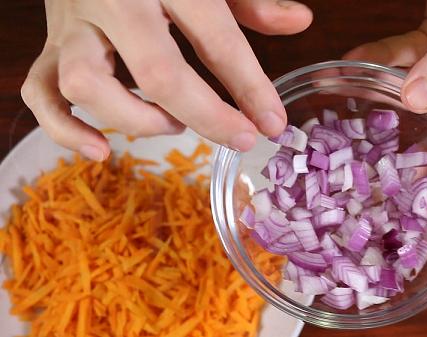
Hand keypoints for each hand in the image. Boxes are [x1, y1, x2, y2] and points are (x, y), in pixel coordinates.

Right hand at [21, 0, 312, 159]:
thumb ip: (252, 1)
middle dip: (206, 116)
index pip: (216, 39)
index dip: (250, 87)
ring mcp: (74, 25)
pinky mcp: (48, 44)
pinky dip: (65, 129)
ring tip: (171, 125)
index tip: (273, 123)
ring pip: (87, 85)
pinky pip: (40, 93)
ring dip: (136, 120)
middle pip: (158, 72)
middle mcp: (115, 2)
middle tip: (241, 138)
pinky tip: (101, 150)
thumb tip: (301, 22)